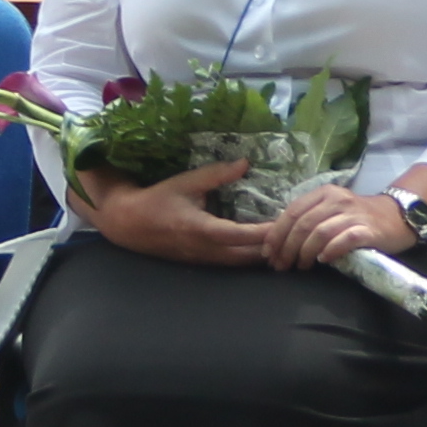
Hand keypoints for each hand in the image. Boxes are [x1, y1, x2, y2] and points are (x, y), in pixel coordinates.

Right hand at [70, 157, 271, 267]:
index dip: (264, 233)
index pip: (239, 235)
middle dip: (272, 249)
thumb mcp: (186, 182)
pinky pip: (231, 264)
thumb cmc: (158, 199)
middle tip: (297, 236)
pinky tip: (265, 249)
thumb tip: (246, 162)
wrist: (129, 224)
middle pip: (246, 256)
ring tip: (289, 244)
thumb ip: (217, 174)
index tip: (287, 225)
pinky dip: (250, 257)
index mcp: (200, 229)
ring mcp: (203, 260)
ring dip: (263, 256)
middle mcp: (204, 250)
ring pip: (240, 264)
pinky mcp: (202, 263)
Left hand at [261, 181, 398, 271]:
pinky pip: (344, 240)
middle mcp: (338, 200)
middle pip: (303, 224)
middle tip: (282, 266)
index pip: (293, 211)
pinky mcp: (368, 230)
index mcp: (324, 193)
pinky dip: (330, 251)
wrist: (397, 217)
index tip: (268, 253)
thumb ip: (307, 219)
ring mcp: (354, 214)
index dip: (277, 234)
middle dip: (287, 248)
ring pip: (320, 232)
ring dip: (305, 252)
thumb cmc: (358, 217)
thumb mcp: (330, 211)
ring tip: (301, 267)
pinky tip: (323, 260)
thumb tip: (275, 239)